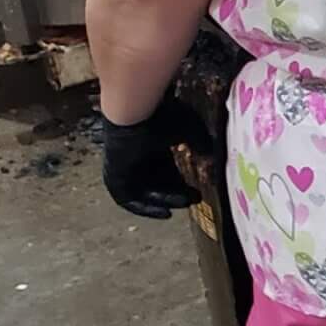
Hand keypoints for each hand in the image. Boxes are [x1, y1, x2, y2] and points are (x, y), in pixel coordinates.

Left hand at [99, 98, 204, 218]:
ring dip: (165, 200)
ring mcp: (123, 169)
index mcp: (151, 146)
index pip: (166, 171)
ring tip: (184, 203)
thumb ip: (201, 144)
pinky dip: (145, 208)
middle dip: (176, 193)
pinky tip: (165, 213)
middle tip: (195, 199)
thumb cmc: (162, 116)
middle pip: (158, 183)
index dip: (182, 183)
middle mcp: (136, 159)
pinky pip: (128, 200)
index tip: (198, 190)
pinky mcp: (114, 177)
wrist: (134, 113)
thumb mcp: (190, 130)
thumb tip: (211, 158)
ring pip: (146, 191)